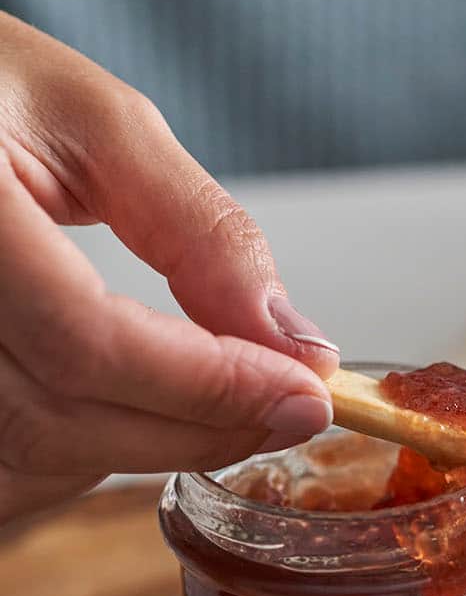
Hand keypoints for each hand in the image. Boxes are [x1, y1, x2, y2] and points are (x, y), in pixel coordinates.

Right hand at [0, 13, 338, 525]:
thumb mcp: (91, 121)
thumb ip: (198, 229)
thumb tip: (291, 340)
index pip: (86, 343)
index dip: (209, 384)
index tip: (306, 391)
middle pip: (66, 420)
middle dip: (201, 426)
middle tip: (290, 408)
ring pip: (37, 461)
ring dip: (148, 448)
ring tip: (218, 398)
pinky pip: (7, 474)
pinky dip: (84, 459)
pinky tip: (133, 413)